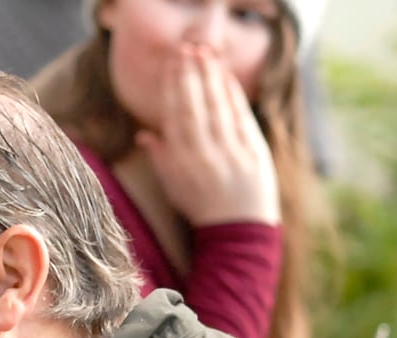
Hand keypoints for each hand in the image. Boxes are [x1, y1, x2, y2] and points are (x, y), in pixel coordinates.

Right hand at [134, 46, 278, 226]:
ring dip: (210, 78)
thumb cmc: (201, 207)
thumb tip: (144, 133)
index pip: (174, 116)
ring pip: (216, 108)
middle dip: (189, 75)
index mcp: (181, 163)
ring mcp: (230, 153)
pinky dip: (233, 95)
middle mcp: (203, 156)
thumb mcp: (173, 186)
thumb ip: (160, 157)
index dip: (172, 87)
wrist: (237, 230)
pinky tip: (226, 76)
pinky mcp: (253, 152)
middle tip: (185, 49)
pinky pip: (241, 117)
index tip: (171, 64)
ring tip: (204, 53)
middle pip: (194, 107)